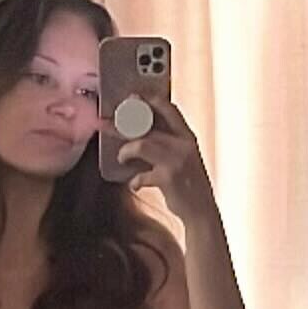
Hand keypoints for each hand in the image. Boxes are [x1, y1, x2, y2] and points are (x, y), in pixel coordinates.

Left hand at [100, 96, 216, 224]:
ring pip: (141, 144)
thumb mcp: (185, 158)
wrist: (202, 210)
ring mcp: (176, 161)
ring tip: (121, 157)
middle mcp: (183, 145)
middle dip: (123, 123)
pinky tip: (134, 185)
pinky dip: (135, 181)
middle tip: (105, 124)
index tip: (132, 98)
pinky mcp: (168, 179)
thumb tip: (141, 134)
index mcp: (187, 137)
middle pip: (148, 125)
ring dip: (126, 151)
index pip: (169, 109)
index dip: (149, 101)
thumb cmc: (189, 184)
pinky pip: (142, 175)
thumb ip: (169, 144)